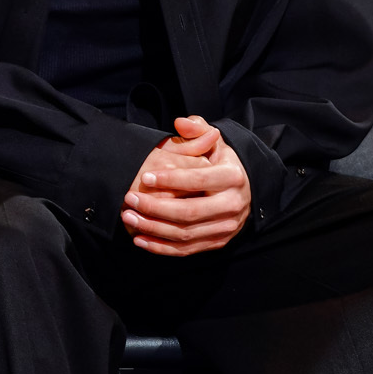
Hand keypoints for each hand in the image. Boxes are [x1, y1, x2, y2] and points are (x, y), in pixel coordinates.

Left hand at [120, 114, 251, 257]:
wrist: (244, 192)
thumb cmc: (221, 164)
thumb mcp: (215, 143)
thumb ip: (197, 131)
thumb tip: (180, 123)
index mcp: (232, 177)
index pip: (199, 179)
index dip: (171, 180)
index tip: (144, 177)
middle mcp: (233, 204)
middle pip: (189, 212)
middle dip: (155, 207)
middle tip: (129, 200)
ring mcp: (226, 227)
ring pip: (185, 234)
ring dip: (153, 228)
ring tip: (129, 217)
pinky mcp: (217, 242)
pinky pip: (186, 250)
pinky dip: (161, 247)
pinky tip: (139, 238)